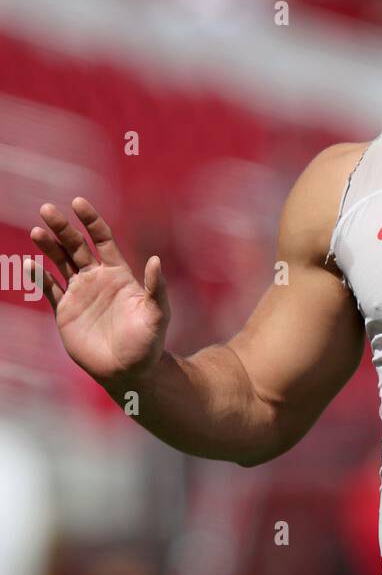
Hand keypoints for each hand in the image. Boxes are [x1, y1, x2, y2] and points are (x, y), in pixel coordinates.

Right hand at [26, 197, 169, 384]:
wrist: (129, 371)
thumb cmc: (148, 343)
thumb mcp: (157, 314)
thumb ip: (157, 288)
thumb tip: (156, 260)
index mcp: (118, 273)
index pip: (102, 238)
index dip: (91, 220)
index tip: (78, 203)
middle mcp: (96, 279)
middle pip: (76, 245)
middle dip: (62, 228)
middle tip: (47, 210)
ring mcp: (79, 294)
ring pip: (59, 262)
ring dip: (48, 246)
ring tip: (38, 232)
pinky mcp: (65, 312)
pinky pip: (49, 290)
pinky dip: (39, 277)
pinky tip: (30, 265)